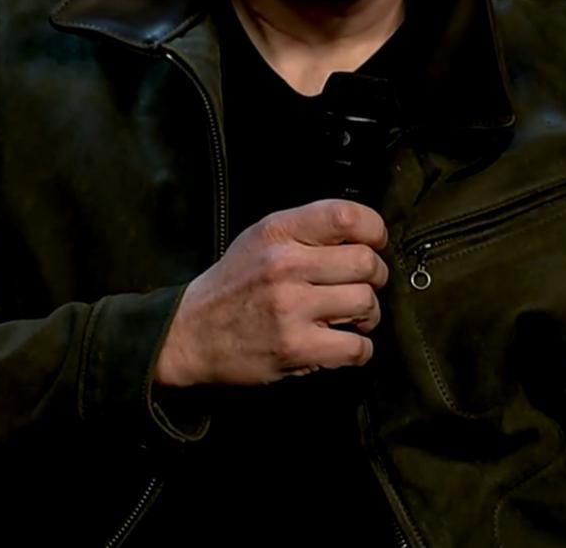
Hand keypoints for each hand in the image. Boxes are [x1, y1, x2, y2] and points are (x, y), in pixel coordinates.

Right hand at [155, 199, 389, 386]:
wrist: (190, 334)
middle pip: (366, 263)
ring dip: (367, 315)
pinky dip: (359, 349)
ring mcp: (290, 307)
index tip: (373, 244)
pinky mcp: (295, 347)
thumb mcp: (260, 240)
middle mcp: (285, 264)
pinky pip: (357, 347)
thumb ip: (306, 230)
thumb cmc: (233, 286)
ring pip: (366, 304)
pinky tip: (342, 344)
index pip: (346, 215)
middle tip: (362, 286)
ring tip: (350, 318)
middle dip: (375, 278)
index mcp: (278, 231)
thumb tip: (364, 234)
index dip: (373, 230)